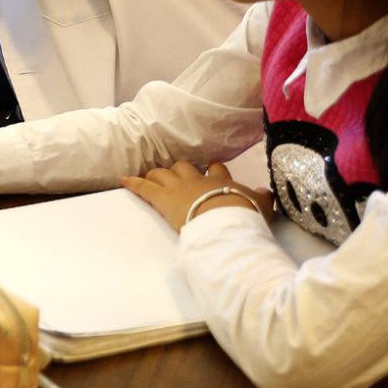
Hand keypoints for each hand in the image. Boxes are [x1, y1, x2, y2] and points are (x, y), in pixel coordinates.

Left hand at [122, 160, 270, 232]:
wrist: (226, 222)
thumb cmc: (244, 215)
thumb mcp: (261, 206)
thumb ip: (262, 197)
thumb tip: (265, 191)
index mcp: (220, 180)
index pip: (215, 168)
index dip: (211, 169)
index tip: (210, 171)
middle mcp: (197, 179)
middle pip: (184, 166)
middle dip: (180, 170)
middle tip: (177, 176)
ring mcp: (178, 187)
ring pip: (162, 173)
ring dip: (157, 174)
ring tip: (151, 176)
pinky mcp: (162, 198)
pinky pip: (143, 187)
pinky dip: (133, 183)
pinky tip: (123, 180)